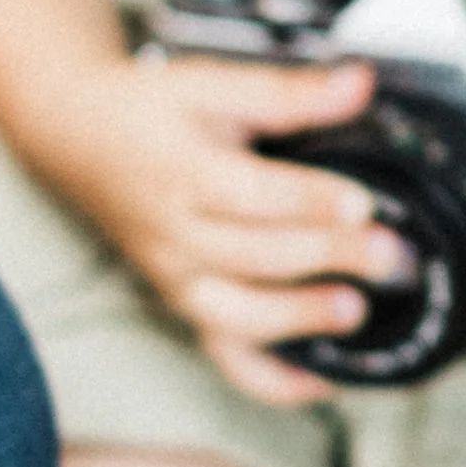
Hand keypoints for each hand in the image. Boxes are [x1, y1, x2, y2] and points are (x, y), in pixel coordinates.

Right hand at [30, 51, 413, 407]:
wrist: (78, 138)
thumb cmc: (153, 111)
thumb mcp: (212, 84)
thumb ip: (287, 92)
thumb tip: (360, 83)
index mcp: (183, 172)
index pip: (252, 195)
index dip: (309, 201)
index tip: (363, 204)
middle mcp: (174, 236)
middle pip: (254, 256)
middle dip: (325, 258)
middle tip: (387, 255)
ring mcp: (176, 280)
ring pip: (235, 316)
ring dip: (297, 320)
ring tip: (354, 311)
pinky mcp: (183, 307)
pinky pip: (224, 359)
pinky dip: (272, 382)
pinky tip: (324, 383)